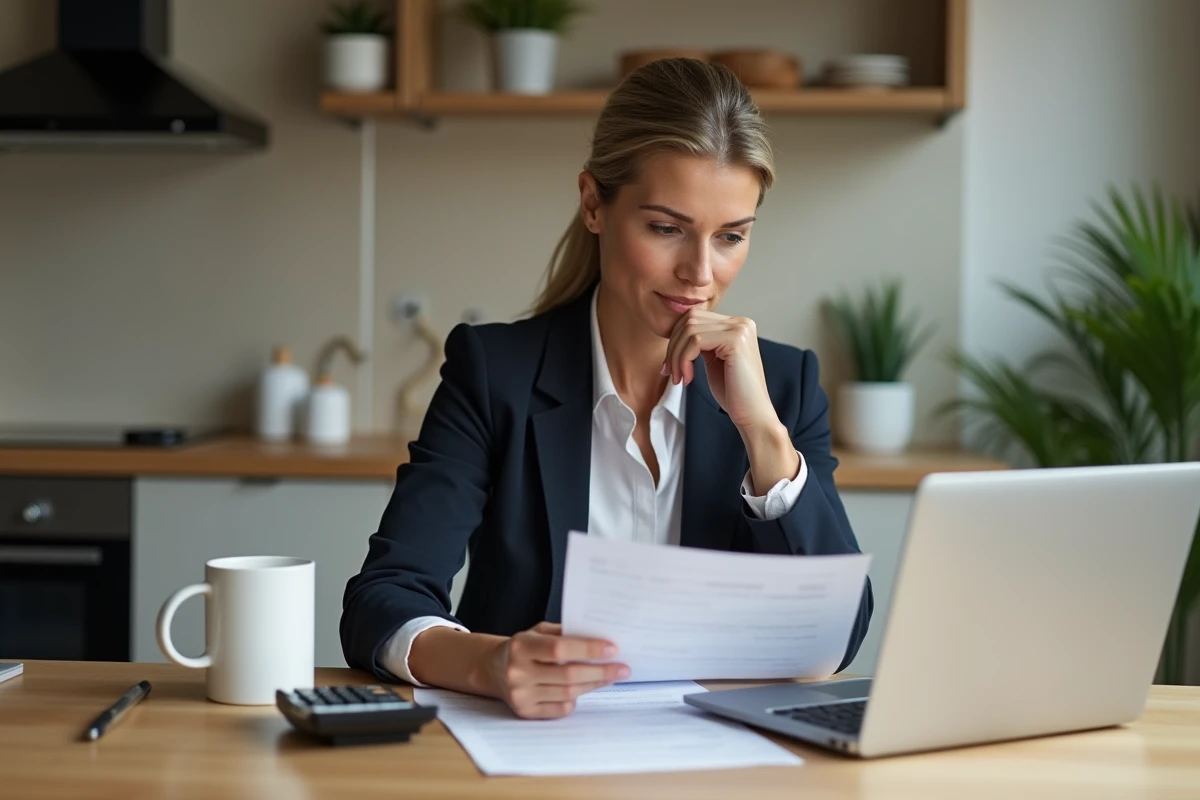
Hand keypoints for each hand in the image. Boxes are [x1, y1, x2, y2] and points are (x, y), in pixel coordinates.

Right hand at [485, 622, 629, 718]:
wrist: (494, 670)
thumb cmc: (524, 647)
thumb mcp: (539, 632)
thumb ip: (565, 634)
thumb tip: (601, 641)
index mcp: (521, 646)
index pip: (560, 649)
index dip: (588, 649)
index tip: (612, 649)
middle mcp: (517, 672)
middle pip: (568, 675)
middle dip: (600, 671)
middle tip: (623, 668)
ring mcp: (520, 695)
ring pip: (568, 693)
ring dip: (594, 685)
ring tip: (610, 676)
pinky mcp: (525, 712)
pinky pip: (561, 708)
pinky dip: (576, 698)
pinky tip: (585, 689)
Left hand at [663, 308, 775, 430]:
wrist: (752, 414)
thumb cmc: (733, 393)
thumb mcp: (714, 360)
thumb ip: (702, 343)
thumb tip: (676, 333)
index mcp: (737, 325)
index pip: (695, 317)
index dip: (676, 339)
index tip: (669, 366)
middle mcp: (741, 322)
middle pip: (690, 319)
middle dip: (673, 347)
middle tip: (669, 372)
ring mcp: (740, 329)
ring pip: (690, 330)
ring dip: (676, 356)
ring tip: (678, 378)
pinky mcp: (735, 340)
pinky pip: (696, 341)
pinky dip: (684, 360)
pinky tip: (688, 378)